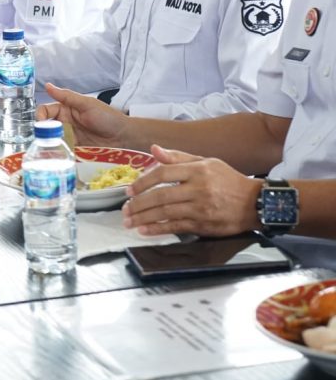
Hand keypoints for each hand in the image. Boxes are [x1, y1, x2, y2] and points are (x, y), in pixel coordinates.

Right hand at [36, 83, 128, 147]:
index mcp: (66, 109)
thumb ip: (67, 96)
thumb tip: (48, 85)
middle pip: (45, 126)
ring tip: (47, 148)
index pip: (46, 111)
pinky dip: (55, 152)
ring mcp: (68, 136)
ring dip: (47, 143)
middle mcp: (65, 122)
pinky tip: (54, 154)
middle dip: (41, 131)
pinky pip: (60, 150)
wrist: (123, 137)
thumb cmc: (108, 117)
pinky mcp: (73, 148)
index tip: (40, 123)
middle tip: (43, 137)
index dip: (40, 116)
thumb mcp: (87, 104)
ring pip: (50, 139)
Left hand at [122, 145, 261, 236]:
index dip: (142, 182)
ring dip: (143, 218)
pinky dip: (158, 229)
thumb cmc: (228, 181)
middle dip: (138, 204)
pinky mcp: (204, 224)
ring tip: (129, 221)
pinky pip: (176, 227)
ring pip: (165, 213)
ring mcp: (201, 208)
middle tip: (124, 209)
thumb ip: (178, 157)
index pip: (162, 173)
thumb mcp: (206, 162)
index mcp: (198, 170)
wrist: (256, 203)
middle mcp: (199, 188)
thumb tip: (153, 149)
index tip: (129, 190)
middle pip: (160, 196)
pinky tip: (144, 230)